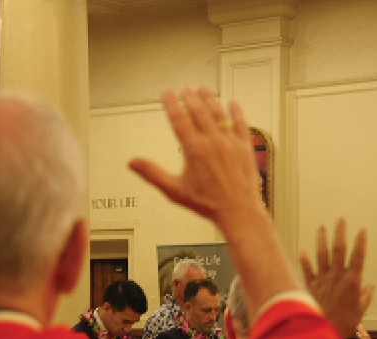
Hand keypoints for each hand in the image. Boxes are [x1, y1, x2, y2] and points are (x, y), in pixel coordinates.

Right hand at [129, 87, 263, 227]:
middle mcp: (213, 142)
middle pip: (199, 111)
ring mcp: (230, 142)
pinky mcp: (245, 146)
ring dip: (209, 99)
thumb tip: (132, 163)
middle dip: (189, 97)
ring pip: (218, 113)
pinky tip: (232, 103)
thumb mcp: (174, 190)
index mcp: (194, 150)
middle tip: (184, 89)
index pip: (179, 119)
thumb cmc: (207, 203)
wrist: (237, 211)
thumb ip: (152, 173)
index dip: (171, 103)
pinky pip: (241, 123)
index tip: (166, 93)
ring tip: (202, 89)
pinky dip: (236, 111)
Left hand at [299, 219, 372, 338]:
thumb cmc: (344, 324)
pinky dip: (304, 260)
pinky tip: (302, 250)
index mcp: (352, 281)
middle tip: (340, 220)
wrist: (323, 331)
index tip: (362, 230)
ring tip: (322, 227)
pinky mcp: (310, 286)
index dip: (361, 242)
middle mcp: (336, 277)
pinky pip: (306, 270)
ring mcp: (322, 280)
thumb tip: (370, 287)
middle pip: (339, 250)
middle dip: (340, 233)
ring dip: (322, 240)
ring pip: (322, 255)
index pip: (358, 257)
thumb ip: (365, 297)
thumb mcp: (360, 311)